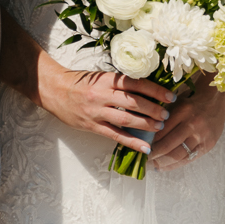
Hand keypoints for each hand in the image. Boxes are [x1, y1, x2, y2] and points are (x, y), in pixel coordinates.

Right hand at [32, 59, 172, 154]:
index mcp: (107, 79)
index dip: (155, 90)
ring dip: (146, 124)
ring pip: (126, 119)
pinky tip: (145, 147)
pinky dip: (132, 142)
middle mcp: (103, 94)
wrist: (54, 90)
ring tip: (159, 127)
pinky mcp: (92, 126)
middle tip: (167, 114)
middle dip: (153, 109)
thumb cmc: (79, 82)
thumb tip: (146, 89)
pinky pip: (115, 135)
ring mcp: (97, 111)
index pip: (136, 84)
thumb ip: (119, 83)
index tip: (170, 97)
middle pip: (134, 102)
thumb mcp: (100, 76)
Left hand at [152, 81, 224, 169]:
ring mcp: (202, 136)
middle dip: (154, 154)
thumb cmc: (192, 103)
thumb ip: (164, 118)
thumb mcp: (177, 103)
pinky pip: (189, 159)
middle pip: (168, 145)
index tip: (141, 146)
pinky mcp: (208, 145)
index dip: (149, 141)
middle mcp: (193, 124)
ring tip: (152, 165)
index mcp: (183, 110)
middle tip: (144, 159)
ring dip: (162, 162)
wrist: (216, 103)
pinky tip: (164, 167)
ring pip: (178, 154)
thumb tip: (146, 136)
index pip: (161, 130)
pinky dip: (174, 165)